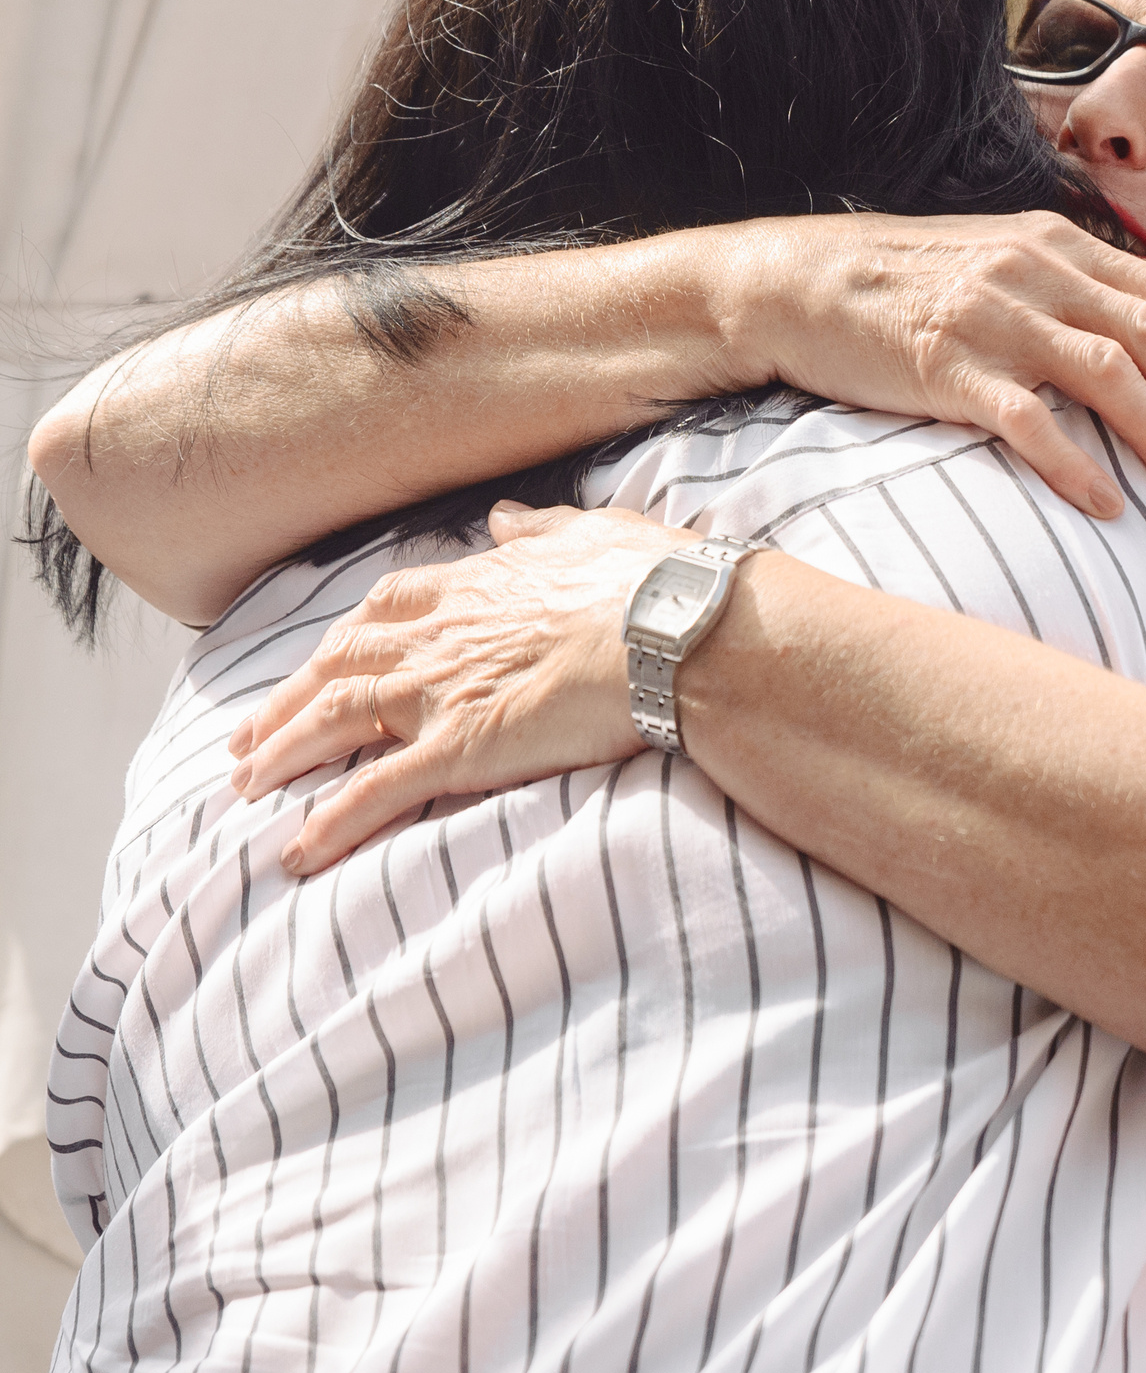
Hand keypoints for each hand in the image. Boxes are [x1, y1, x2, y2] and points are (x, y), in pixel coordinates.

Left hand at [228, 502, 673, 874]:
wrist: (672, 627)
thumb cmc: (650, 583)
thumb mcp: (592, 532)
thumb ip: (540, 529)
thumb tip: (504, 519)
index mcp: (472, 585)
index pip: (383, 610)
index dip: (341, 640)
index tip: (313, 663)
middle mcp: (440, 635)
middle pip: (336, 665)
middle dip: (283, 702)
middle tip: (246, 739)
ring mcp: (442, 690)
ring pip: (332, 721)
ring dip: (282, 756)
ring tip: (246, 790)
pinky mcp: (458, 747)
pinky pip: (375, 792)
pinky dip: (330, 823)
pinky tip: (298, 853)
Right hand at [722, 212, 1145, 520]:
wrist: (793, 284)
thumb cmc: (904, 288)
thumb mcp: (1001, 267)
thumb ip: (1072, 296)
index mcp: (1060, 246)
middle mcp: (1037, 271)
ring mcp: (991, 315)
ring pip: (1110, 376)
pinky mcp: (942, 363)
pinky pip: (1025, 418)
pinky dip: (1074, 463)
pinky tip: (1107, 505)